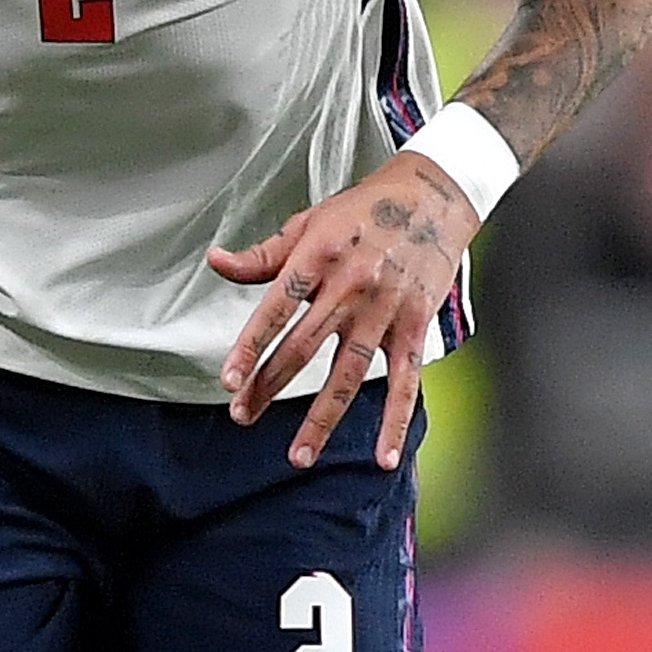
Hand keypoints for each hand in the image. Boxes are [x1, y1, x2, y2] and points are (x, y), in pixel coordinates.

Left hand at [210, 152, 476, 468]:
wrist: (434, 196)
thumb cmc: (365, 209)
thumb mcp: (309, 222)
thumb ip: (264, 253)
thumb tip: (217, 262)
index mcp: (318, 256)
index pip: (276, 308)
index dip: (251, 346)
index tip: (230, 380)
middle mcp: (350, 285)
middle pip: (304, 347)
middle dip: (270, 386)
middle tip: (243, 417)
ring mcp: (384, 309)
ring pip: (348, 374)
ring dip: (322, 418)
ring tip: (299, 454)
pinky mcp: (414, 326)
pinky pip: (405, 382)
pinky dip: (394, 421)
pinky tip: (383, 455)